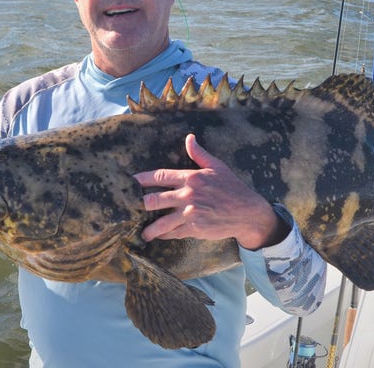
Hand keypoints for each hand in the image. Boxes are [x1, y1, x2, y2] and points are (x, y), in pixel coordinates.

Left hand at [134, 134, 289, 249]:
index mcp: (191, 177)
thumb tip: (189, 137)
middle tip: (126, 208)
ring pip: (162, 222)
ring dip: (149, 228)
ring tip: (142, 233)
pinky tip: (158, 236)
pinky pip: (174, 233)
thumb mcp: (217, 166)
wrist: (247, 211)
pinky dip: (164, 235)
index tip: (129, 182)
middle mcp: (188, 194)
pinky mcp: (195, 228)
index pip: (159, 176)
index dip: (141, 180)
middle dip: (139, 205)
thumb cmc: (232, 187)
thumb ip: (199, 154)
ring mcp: (190, 213)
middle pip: (154, 200)